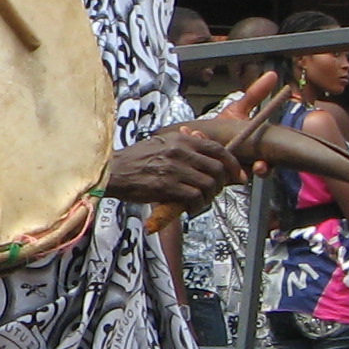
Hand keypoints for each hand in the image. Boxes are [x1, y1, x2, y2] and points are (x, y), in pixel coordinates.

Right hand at [104, 124, 245, 210]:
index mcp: (180, 140)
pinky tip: (190, 208)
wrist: (111, 171)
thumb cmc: (134, 160)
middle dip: (222, 184)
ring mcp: (173, 169)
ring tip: (200, 202)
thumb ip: (181, 143)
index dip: (232, 164)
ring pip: (208, 185)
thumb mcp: (159, 144)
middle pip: (217, 169)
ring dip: (209, 198)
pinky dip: (196, 205)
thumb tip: (200, 142)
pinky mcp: (166, 186)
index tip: (237, 175)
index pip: (217, 149)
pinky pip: (194, 197)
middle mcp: (179, 152)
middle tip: (216, 193)